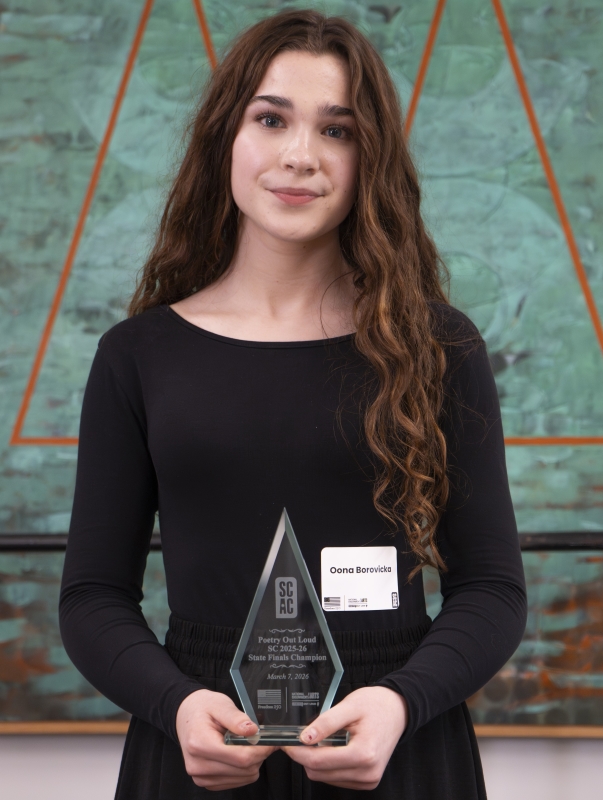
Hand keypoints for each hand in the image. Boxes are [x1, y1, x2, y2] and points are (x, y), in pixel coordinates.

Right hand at [176, 689, 275, 790]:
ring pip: (243, 777)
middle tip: (258, 738)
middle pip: (244, 769)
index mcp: (200, 744)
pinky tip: (237, 752)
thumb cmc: (202, 708)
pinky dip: (244, 769)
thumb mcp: (220, 704)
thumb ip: (236, 718)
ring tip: (244, 743)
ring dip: (252, 762)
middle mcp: (198, 765)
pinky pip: (237, 781)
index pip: (241, 758)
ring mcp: (201, 777)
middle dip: (258, 754)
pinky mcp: (207, 783)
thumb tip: (253, 731)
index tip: (271, 740)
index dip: (261, 750)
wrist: (186, 715)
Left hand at [283, 686, 406, 789]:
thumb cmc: (376, 704)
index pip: (318, 762)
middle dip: (305, 756)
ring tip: (322, 738)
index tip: (285, 742)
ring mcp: (368, 779)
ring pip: (325, 778)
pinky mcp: (366, 781)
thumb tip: (304, 737)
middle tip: (300, 736)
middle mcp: (367, 772)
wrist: (398, 710)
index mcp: (364, 754)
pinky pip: (336, 778)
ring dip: (317, 761)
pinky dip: (328, 765)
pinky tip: (334, 747)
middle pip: (319, 773)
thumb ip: (326, 723)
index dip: (297, 752)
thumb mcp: (349, 706)